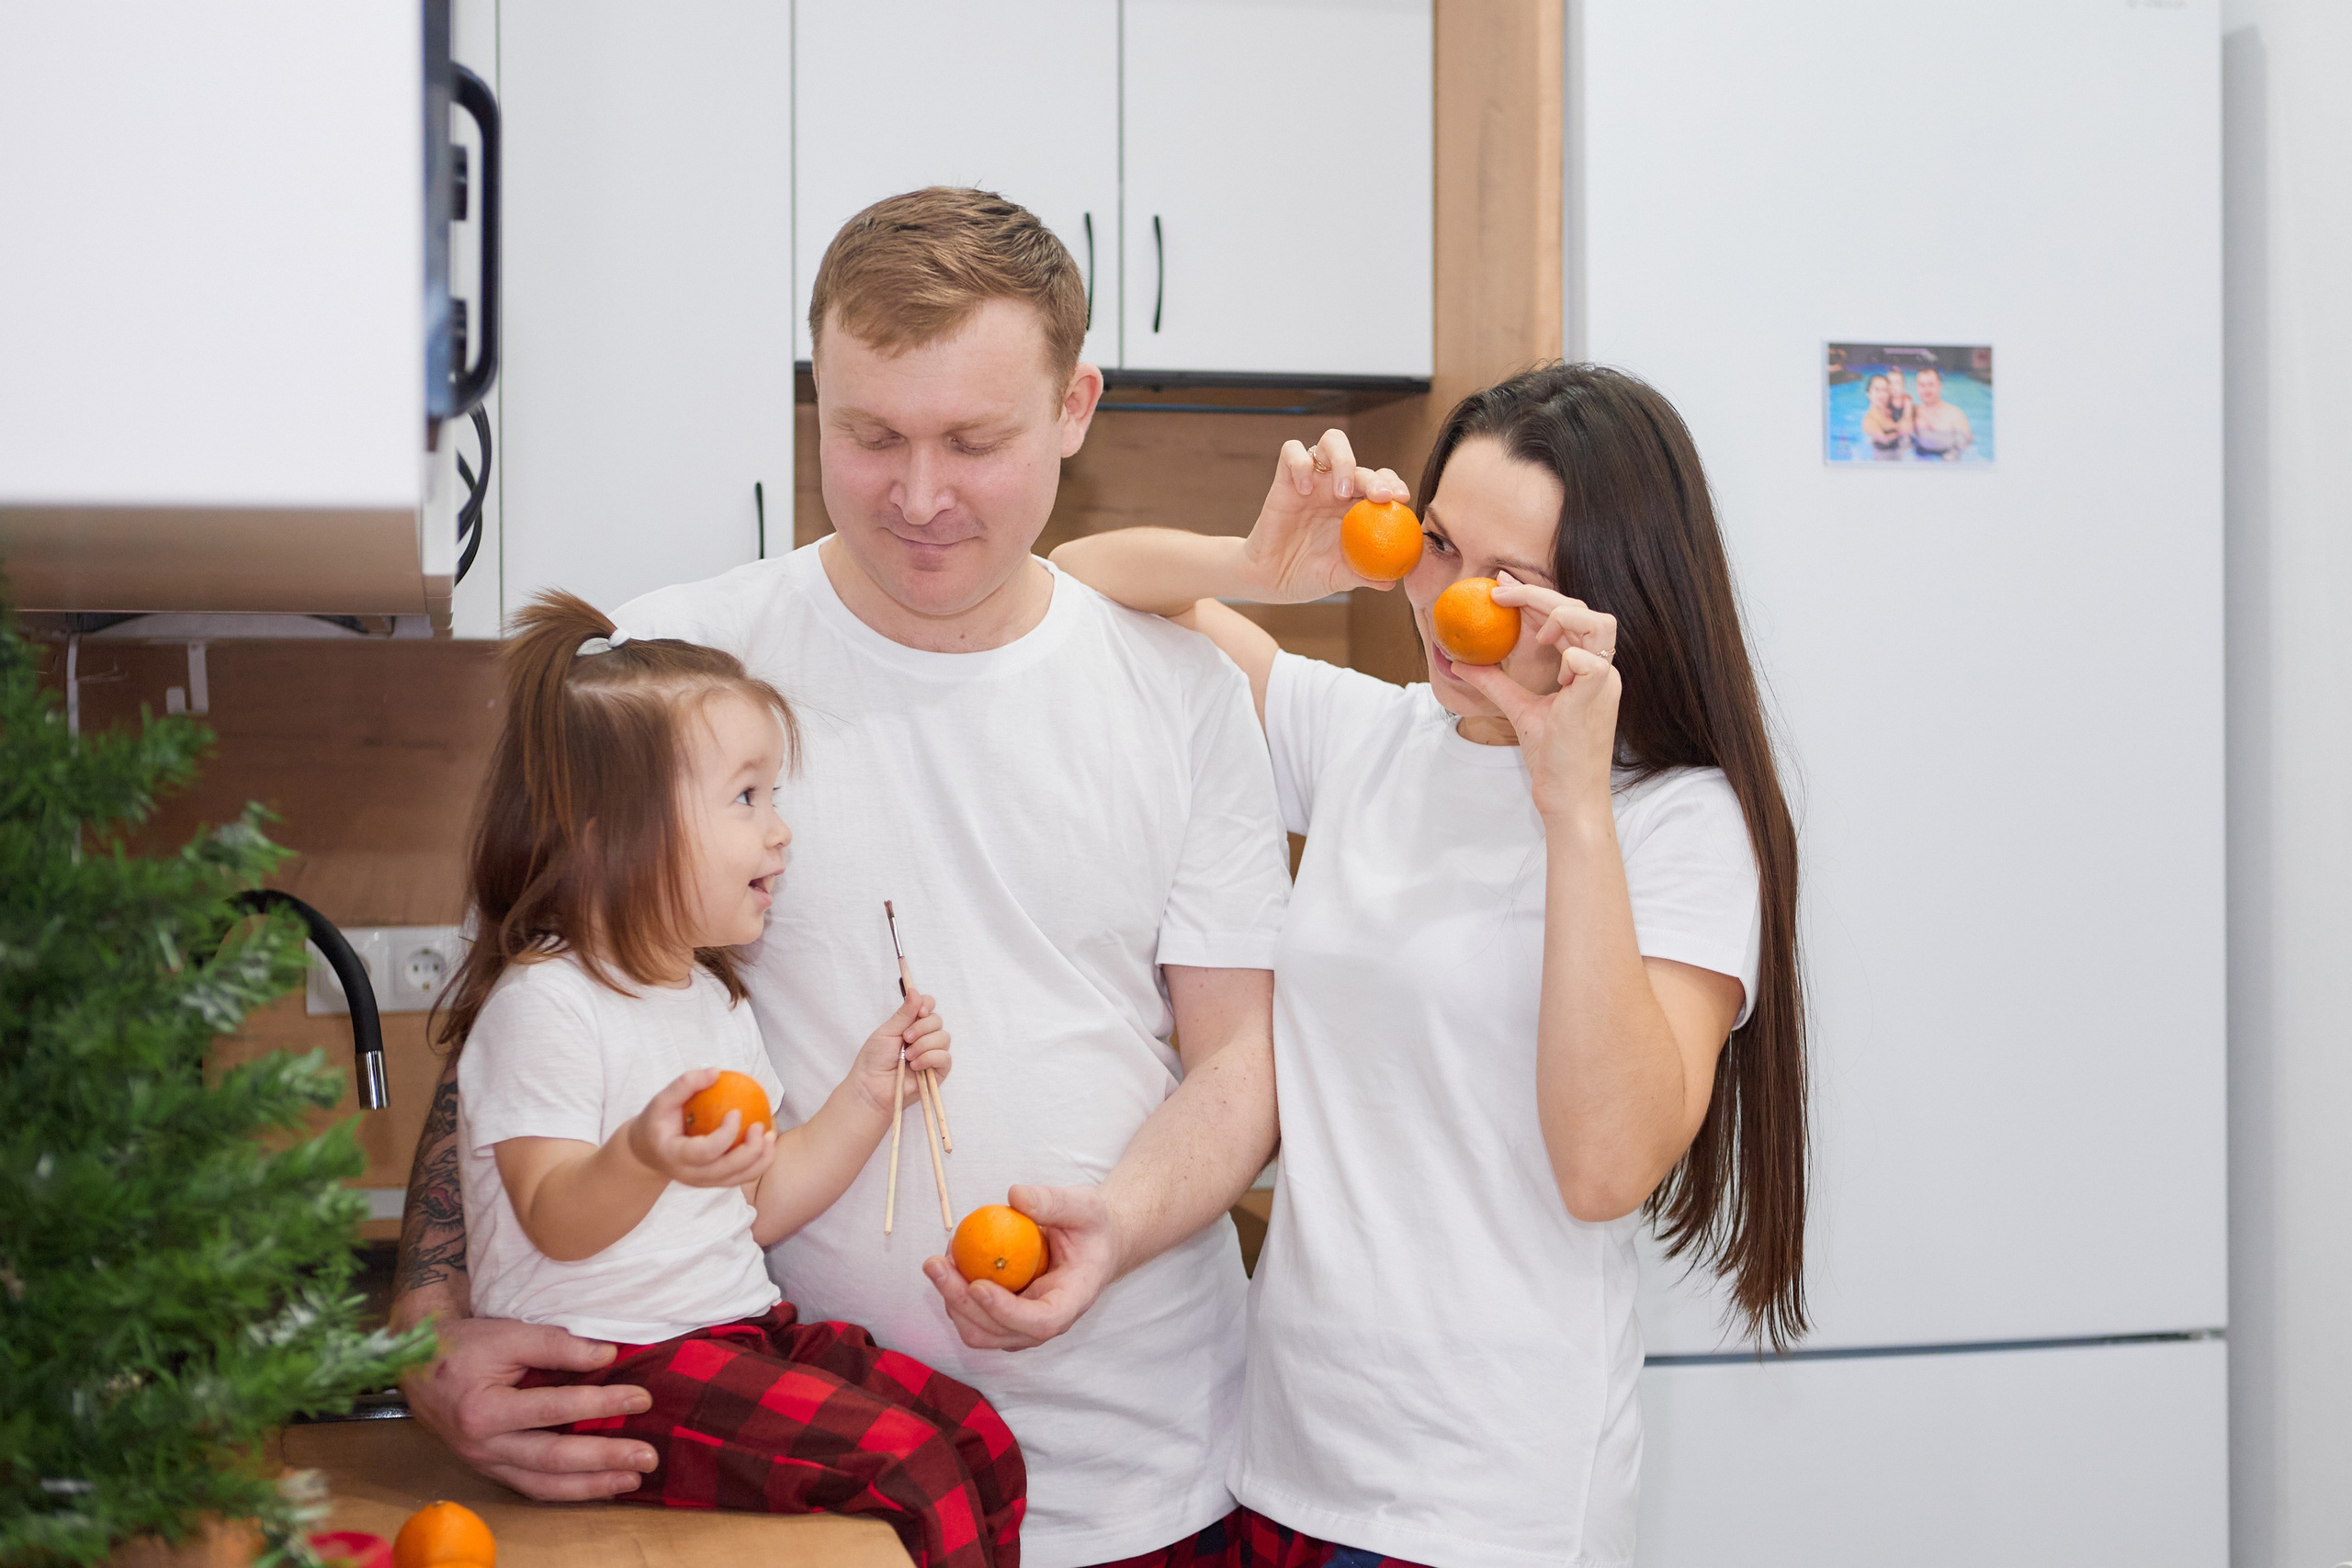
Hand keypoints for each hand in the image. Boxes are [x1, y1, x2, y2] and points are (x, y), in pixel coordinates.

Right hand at [400, 1315, 656, 1500]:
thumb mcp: (508, 1334)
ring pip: (542, 1485)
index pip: (554, 1409)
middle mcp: (483, 1445)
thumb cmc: (463, 1346)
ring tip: (631, 1480)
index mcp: (483, 1410)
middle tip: (646, 1457)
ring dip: (591, 1485)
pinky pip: (531, 1487)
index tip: (640, 1398)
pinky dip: (567, 1490)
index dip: (601, 1404)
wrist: (416, 1364)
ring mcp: (484, 1462)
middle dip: (604, 1459)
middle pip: (552, 1458)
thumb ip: (557, 1345)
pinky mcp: (489, 1468)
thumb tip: (607, 1356)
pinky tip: (599, 1485)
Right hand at [625, 1067, 777, 1188]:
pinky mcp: (716, 1182)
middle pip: (727, 1170)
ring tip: (770, 1134)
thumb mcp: (661, 1100)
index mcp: (675, 1156)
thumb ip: (685, 1084)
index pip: (705, 1152)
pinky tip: (767, 1140)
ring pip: (739, 1178)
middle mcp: (691, 1175)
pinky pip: (743, 1176)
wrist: (648, 1152)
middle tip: (760, 1126)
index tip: (736, 1112)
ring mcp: (705, 1182)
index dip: (725, 1135)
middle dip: (750, 1151)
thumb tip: (716, 1071)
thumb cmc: (657, 1122)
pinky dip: (760, 1161)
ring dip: (761, 1159)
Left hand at [850, 992, 949, 1116]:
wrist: (872, 1087)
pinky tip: (915, 1066)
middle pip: (937, 1020)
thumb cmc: (874, 1060)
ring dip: (924, 1045)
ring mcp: (932, 1053)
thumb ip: (904, 1013)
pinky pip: (945, 1057)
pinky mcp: (939, 1070)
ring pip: (943, 1037)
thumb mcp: (887, 1031)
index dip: (927, 1005)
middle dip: (922, 1028)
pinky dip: (929, 1058)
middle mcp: (924, 1036)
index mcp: (911, 1024)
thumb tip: (914, 991)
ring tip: (907, 1057)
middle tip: (905, 1039)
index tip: (920, 1011)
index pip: (928, 1005)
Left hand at [921, 1184, 1122, 1350]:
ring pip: (979, 1332)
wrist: (1093, 1245)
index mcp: (1073, 1301)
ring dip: (952, 1301)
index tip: (977, 1284)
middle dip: (961, 1302)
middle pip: (999, 1331)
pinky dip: (955, 1296)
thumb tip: (1015, 1196)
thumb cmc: (1091, 1227)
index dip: (1007, 1311)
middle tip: (935, 1264)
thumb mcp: (1084, 1206)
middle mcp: (1047, 1323)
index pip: (1042, 1321)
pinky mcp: (1006, 1319)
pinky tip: (949, 1263)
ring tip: (939, 1261)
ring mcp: (1024, 1326)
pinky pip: (974, 1318)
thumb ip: (1054, 1202)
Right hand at [1235, 427, 1412, 603]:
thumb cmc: (1309, 576)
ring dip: (1343, 460)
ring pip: (1331, 442)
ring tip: (1340, 492)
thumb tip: (1392, 580)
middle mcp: (1336, 488)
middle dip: (1375, 477)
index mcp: (1355, 507)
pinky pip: (1292, 452)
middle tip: (1381, 497)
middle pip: (1361, 463)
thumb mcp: (1340, 578)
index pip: (1382, 481)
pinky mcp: (1284, 480)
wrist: (1272, 580)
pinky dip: (1300, 463)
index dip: (1393, 483)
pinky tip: (1303, 489)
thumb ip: (1365, 575)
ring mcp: (1311, 480)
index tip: (1401, 499)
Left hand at [1452, 571, 1622, 820]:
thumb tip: (1460, 663)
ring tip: (1536, 635)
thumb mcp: (1519, 709)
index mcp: (1587, 670)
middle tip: (1500, 591)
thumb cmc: (1554, 758)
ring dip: (1562, 619)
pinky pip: (1590, 662)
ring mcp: (1604, 683)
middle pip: (1585, 612)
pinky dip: (1570, 658)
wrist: (1569, 797)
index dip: (1537, 597)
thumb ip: (1495, 683)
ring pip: (1599, 624)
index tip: (1502, 585)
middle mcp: (1601, 671)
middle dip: (1540, 595)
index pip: (1569, 619)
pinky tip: (1555, 673)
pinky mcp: (1597, 699)